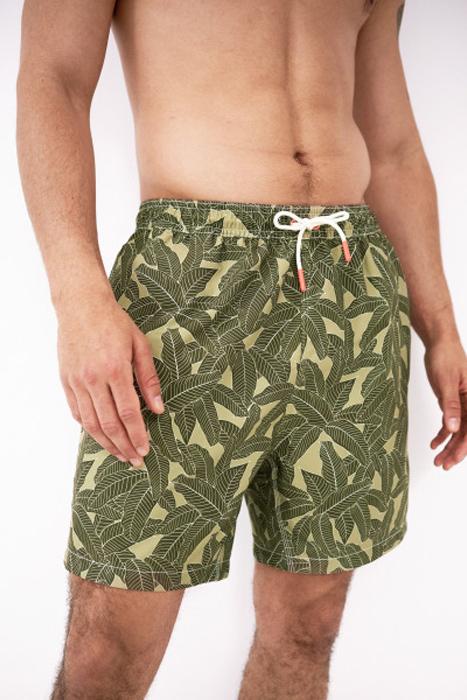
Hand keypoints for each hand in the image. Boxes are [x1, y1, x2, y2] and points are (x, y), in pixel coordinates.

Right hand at [58, 298, 163, 467]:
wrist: (81, 306)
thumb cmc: (115, 322)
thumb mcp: (140, 346)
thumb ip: (149, 379)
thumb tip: (159, 408)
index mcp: (115, 370)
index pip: (128, 412)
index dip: (138, 435)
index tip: (145, 450)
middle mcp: (93, 379)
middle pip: (109, 423)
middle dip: (124, 445)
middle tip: (135, 460)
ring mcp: (77, 381)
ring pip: (91, 422)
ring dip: (106, 442)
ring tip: (120, 454)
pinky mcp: (66, 380)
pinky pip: (77, 411)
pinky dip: (88, 427)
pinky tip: (100, 435)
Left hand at [424, 339, 466, 469]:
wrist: (439, 343)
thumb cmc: (445, 357)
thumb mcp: (445, 382)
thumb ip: (450, 406)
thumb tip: (452, 428)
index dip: (464, 447)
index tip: (453, 460)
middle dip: (455, 451)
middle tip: (442, 464)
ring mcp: (464, 404)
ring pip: (458, 430)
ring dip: (449, 446)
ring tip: (438, 460)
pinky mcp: (454, 402)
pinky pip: (451, 422)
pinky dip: (443, 434)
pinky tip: (435, 444)